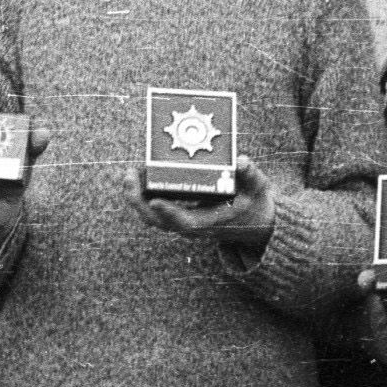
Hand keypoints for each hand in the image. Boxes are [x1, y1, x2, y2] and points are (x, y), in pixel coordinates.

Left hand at [136, 164, 277, 246]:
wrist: (251, 220)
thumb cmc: (252, 202)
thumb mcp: (257, 187)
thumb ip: (250, 174)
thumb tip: (241, 161)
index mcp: (209, 222)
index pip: (185, 222)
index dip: (169, 213)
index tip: (154, 201)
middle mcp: (190, 225)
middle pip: (156, 221)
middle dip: (138, 201)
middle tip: (130, 175)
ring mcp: (181, 221)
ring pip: (150, 215)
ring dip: (136, 196)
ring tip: (131, 173)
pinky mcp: (177, 213)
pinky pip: (153, 208)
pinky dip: (142, 193)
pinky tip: (138, 174)